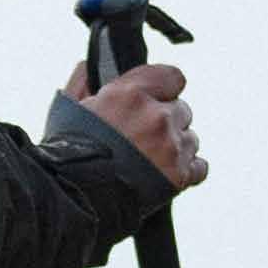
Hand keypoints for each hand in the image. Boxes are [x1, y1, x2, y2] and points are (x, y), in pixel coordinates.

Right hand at [64, 61, 207, 190]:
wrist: (74, 201)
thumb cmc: (68, 153)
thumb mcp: (69, 108)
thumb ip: (84, 81)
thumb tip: (89, 67)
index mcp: (131, 93)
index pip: (173, 77)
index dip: (165, 88)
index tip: (157, 98)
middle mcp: (156, 115)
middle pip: (182, 109)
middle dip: (166, 120)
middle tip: (144, 135)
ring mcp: (171, 147)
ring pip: (191, 138)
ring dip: (176, 146)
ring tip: (151, 159)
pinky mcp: (179, 176)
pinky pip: (199, 166)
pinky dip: (187, 170)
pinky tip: (167, 173)